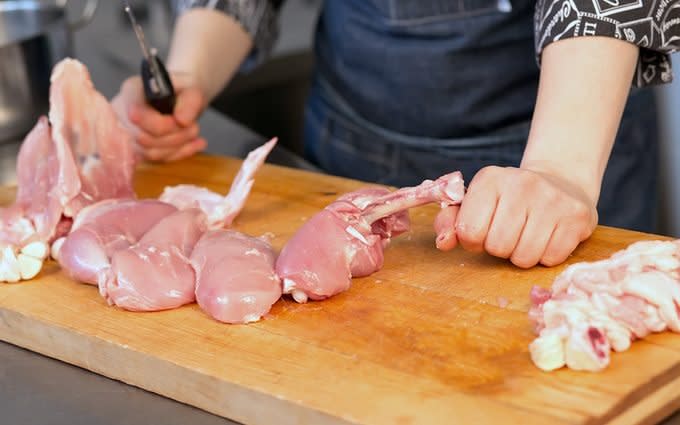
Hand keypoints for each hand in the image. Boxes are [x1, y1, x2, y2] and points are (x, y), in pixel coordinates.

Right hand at [111, 72, 207, 161]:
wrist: (181, 97)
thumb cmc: (182, 90)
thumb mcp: (192, 89)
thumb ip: (190, 101)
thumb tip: (182, 121)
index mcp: (132, 91)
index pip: (136, 115)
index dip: (161, 124)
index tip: (182, 122)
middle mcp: (123, 113)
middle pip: (144, 138)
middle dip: (176, 135)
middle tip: (194, 126)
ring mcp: (129, 134)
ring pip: (151, 152)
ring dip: (179, 145)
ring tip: (194, 131)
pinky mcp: (139, 150)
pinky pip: (159, 159)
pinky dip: (181, 153)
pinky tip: (196, 144)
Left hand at [436, 165, 597, 267]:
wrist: (560, 182)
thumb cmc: (507, 200)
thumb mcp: (475, 203)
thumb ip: (450, 222)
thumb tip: (444, 242)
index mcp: (490, 179)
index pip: (469, 231)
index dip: (473, 240)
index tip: (484, 229)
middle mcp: (522, 183)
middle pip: (498, 247)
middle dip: (499, 248)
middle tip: (508, 233)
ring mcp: (553, 199)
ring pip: (524, 258)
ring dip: (521, 255)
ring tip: (527, 235)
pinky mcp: (578, 216)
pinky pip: (551, 259)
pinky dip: (546, 256)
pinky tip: (547, 236)